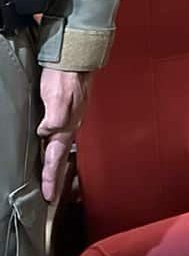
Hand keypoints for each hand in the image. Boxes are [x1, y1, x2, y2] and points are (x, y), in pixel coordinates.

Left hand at [37, 68, 90, 203]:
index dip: (51, 177)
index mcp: (68, 125)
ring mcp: (68, 119)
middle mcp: (69, 125)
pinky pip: (57, 138)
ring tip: (49, 181)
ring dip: (54, 166)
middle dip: (55, 178)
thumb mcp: (58, 94)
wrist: (75, 58)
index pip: (56, 156)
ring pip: (59, 149)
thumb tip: (46, 131)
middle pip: (59, 157)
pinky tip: (49, 151)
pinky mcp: (64, 113)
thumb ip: (55, 114)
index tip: (49, 196)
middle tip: (50, 197)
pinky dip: (53, 151)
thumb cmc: (65, 75)